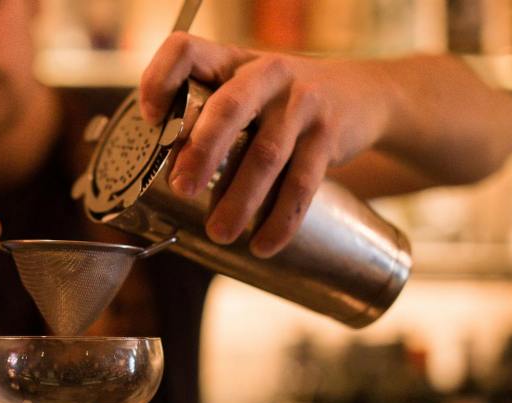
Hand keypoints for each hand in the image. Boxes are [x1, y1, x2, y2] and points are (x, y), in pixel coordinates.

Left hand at [139, 33, 391, 256]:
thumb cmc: (280, 102)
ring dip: (240, 200)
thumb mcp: (244, 90)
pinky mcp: (329, 133)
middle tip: (183, 188)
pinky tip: (264, 244)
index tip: (149, 118)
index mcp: (231, 61)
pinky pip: (302, 183)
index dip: (160, 79)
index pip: (185, 50)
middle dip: (202, 151)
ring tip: (220, 234)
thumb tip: (162, 175)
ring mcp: (301, 101)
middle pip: (229, 107)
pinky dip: (281, 219)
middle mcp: (266, 73)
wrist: (362, 94)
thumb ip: (207, 117)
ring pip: (266, 155)